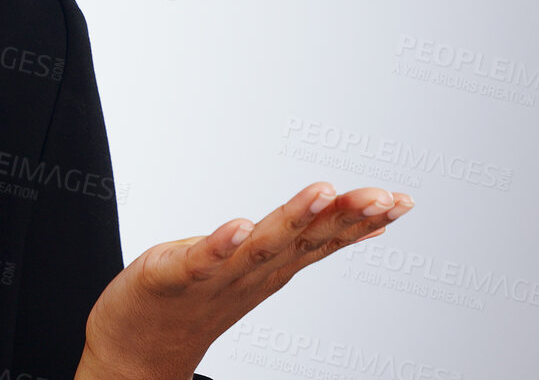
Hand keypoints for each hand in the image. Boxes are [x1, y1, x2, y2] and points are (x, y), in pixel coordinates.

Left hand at [76, 181, 413, 379]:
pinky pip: (200, 260)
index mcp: (274, 264)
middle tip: (383, 196)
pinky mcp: (174, 276)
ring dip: (292, 219)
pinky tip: (237, 224)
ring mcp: (216, 276)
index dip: (362, 219)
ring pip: (261, 246)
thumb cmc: (199, 296)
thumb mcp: (263, 264)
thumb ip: (308, 241)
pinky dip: (219, 244)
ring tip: (323, 192)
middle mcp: (253, 271)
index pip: (325, 238)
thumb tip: (363, 226)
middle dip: (345, 217)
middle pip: (304, 240)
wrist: (137, 345)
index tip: (400, 201)